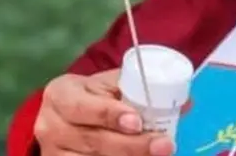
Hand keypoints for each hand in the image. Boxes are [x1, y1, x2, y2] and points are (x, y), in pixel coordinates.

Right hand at [34, 69, 173, 155]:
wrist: (65, 118)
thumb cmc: (93, 97)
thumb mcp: (108, 85)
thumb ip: (141, 88)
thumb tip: (185, 102)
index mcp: (61, 94)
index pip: (82, 106)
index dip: (110, 115)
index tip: (137, 121)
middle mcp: (50, 125)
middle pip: (94, 140)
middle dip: (133, 145)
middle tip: (164, 145)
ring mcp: (54, 152)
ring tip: (158, 154)